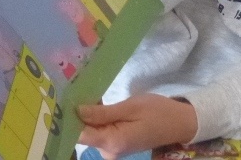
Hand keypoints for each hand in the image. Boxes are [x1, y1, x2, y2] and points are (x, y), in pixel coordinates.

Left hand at [78, 94, 197, 159]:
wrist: (178, 122)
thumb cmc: (157, 111)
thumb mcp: (131, 106)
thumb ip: (104, 112)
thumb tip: (77, 111)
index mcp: (113, 142)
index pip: (81, 134)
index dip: (70, 119)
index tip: (63, 100)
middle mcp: (108, 151)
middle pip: (84, 133)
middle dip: (79, 114)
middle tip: (75, 89)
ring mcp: (112, 150)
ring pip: (91, 131)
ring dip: (88, 115)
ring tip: (85, 93)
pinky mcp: (116, 145)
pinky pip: (100, 132)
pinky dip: (97, 119)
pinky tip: (96, 104)